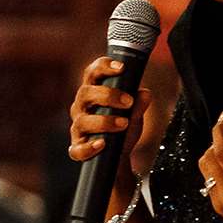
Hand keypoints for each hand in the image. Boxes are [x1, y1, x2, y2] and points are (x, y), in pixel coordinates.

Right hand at [69, 57, 153, 185]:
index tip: (121, 68)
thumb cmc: (123, 129)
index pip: (92, 73)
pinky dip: (89, 146)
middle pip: (85, 93)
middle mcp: (82, 107)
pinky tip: (102, 144)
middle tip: (128, 102)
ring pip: (83, 121)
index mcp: (93, 93)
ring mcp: (78, 128)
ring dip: (104, 121)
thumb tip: (145, 93)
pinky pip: (78, 148)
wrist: (119, 156)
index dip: (103, 66)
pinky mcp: (77, 148)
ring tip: (124, 123)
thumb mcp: (134, 115)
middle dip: (107, 95)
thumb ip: (139, 104)